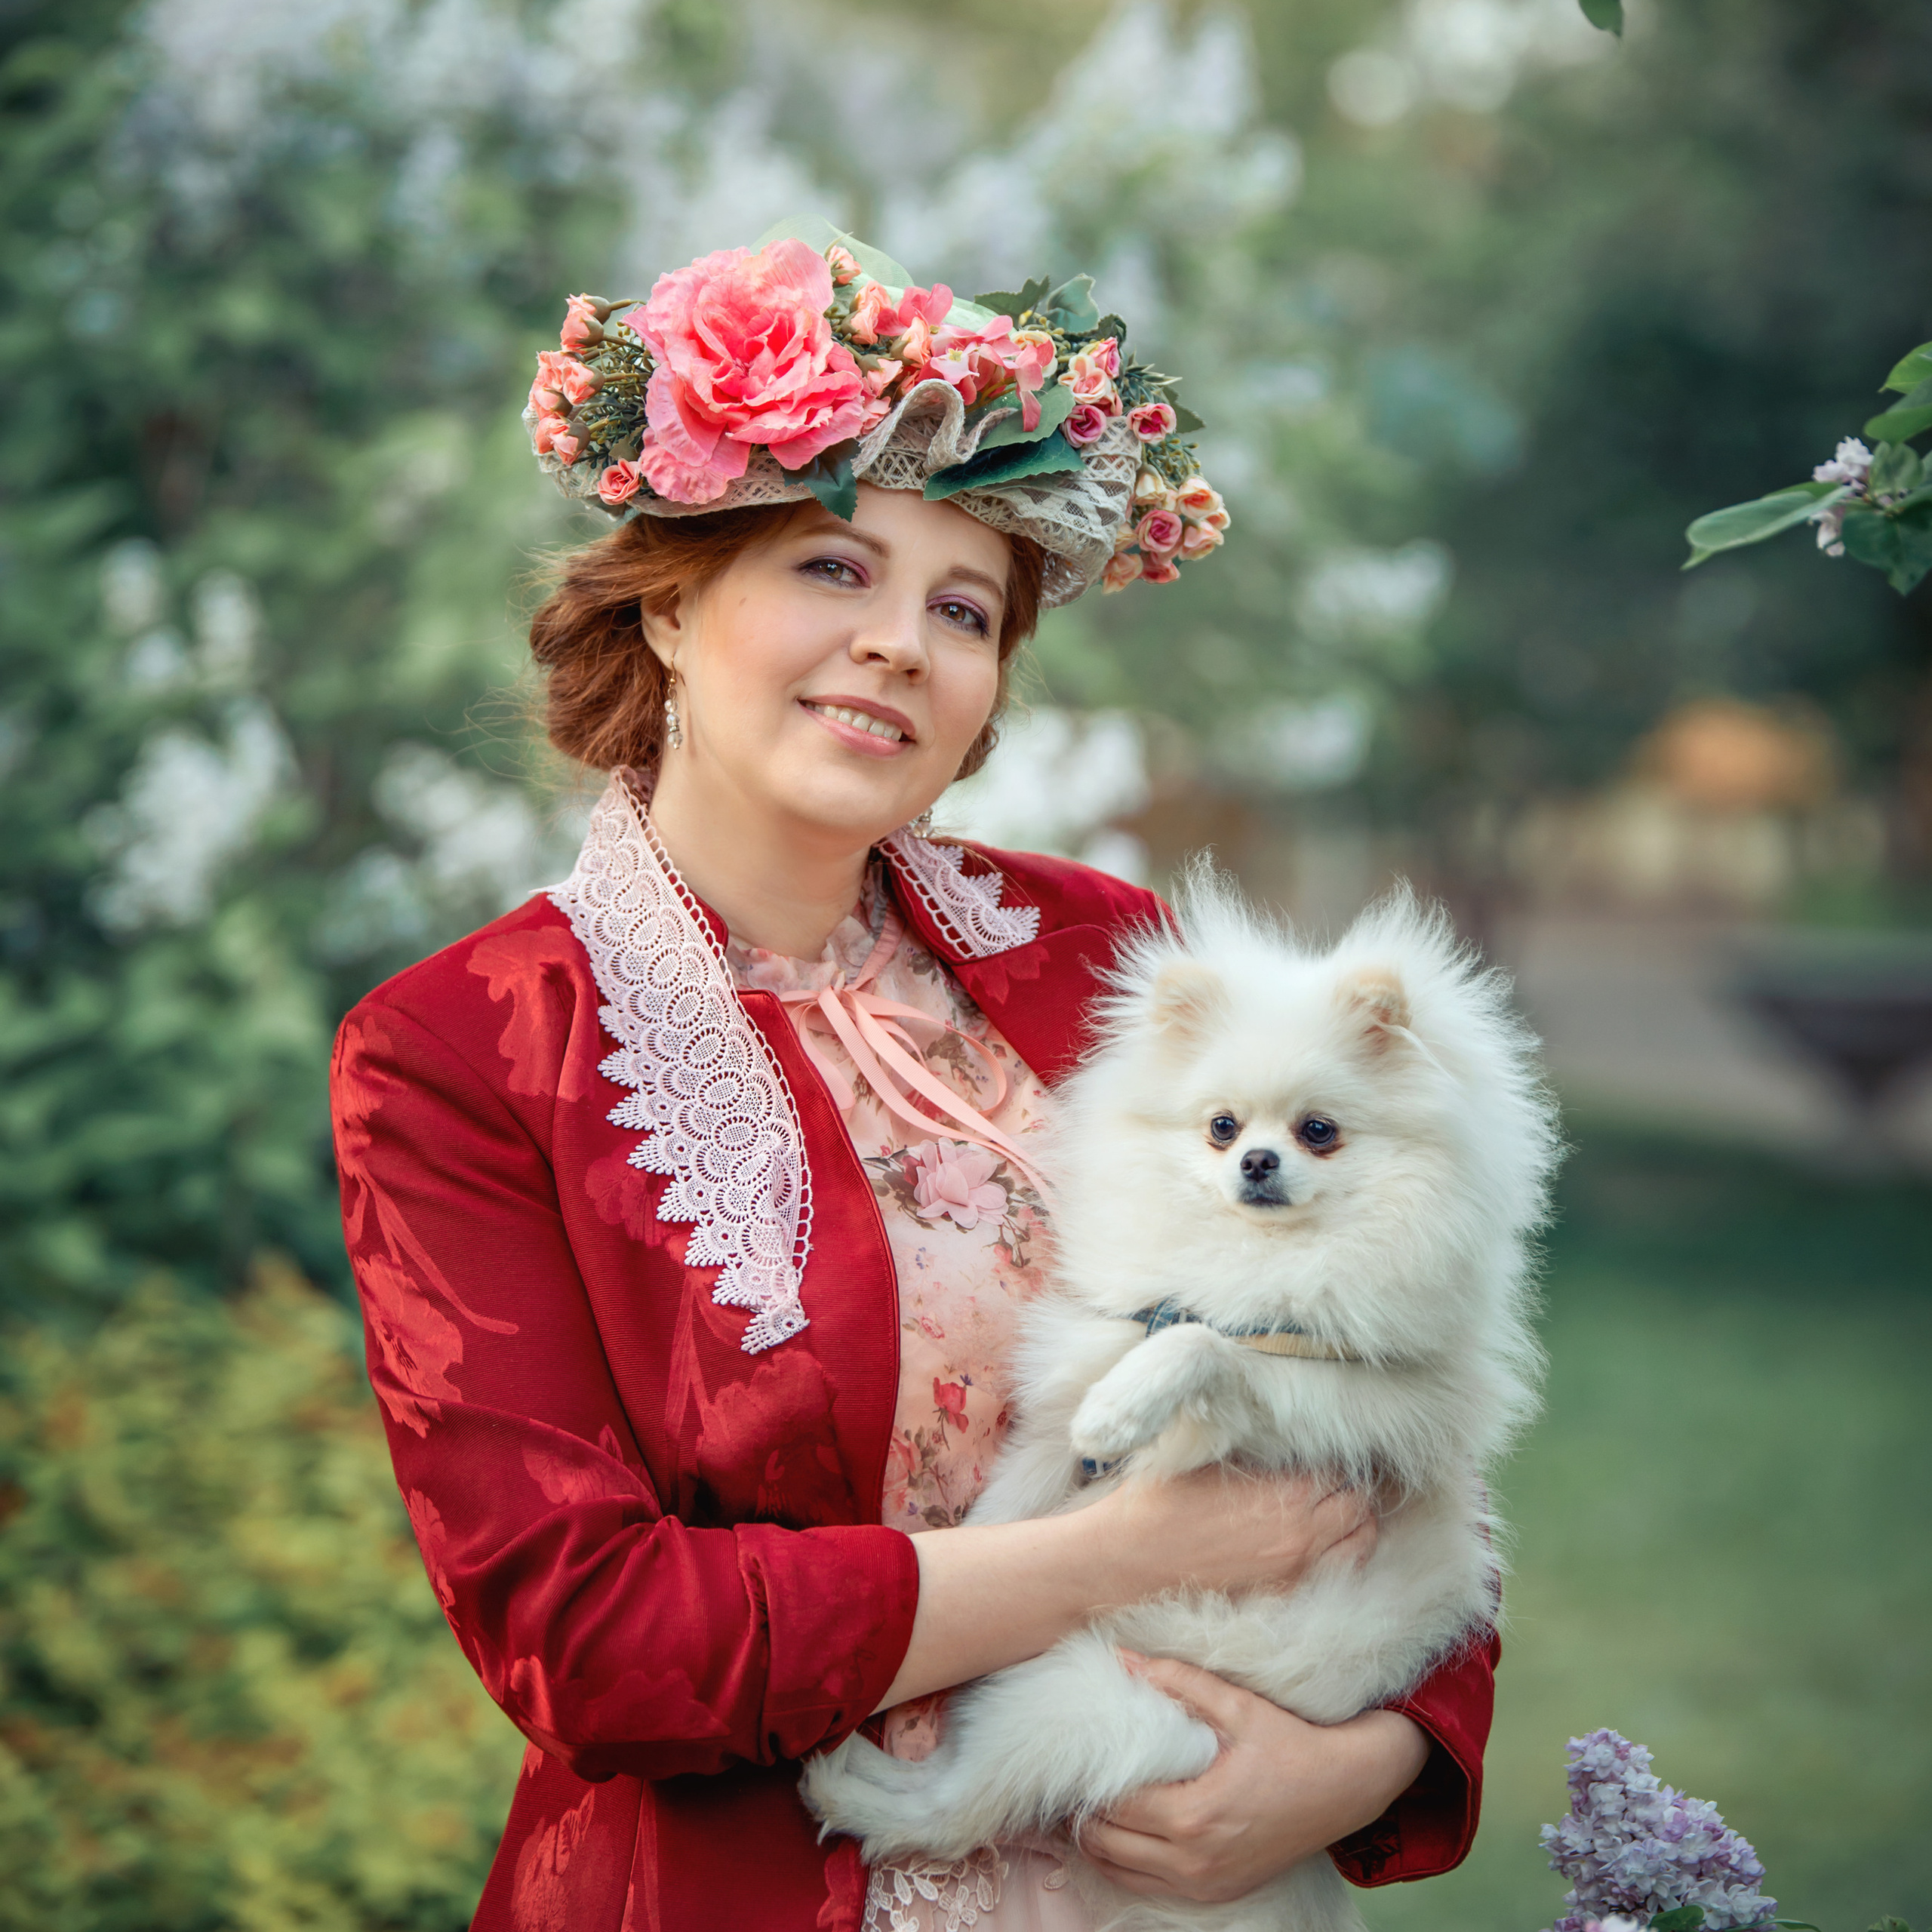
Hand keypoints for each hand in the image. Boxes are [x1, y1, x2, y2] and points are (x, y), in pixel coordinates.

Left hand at [1076, 1655, 1430, 1904]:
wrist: (1347, 1789)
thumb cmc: (1292, 1745)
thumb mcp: (1238, 1706)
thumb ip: (1177, 1681)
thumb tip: (1122, 1658)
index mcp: (1196, 1815)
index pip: (1116, 1806)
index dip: (1086, 1783)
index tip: (1070, 1759)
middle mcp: (1196, 1860)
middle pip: (1109, 1845)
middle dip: (1081, 1816)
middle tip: (1065, 1782)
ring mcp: (1206, 1884)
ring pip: (1122, 1873)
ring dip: (1097, 1843)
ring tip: (1081, 1808)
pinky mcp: (1216, 1892)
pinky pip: (1148, 1887)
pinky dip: (1124, 1864)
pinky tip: (1117, 1835)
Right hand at [1093, 1465, 1377, 1604]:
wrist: (1126, 1562)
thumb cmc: (1160, 1503)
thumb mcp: (1210, 1456)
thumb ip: (1259, 1450)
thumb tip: (1288, 1435)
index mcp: (1287, 1496)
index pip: (1342, 1469)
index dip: (1335, 1456)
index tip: (1325, 1450)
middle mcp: (1302, 1539)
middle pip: (1360, 1506)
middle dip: (1352, 1487)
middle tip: (1334, 1476)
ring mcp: (1296, 1575)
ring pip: (1360, 1544)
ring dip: (1354, 1522)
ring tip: (1335, 1507)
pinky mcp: (1283, 1599)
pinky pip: (1338, 1575)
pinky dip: (1342, 1554)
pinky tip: (1322, 1540)